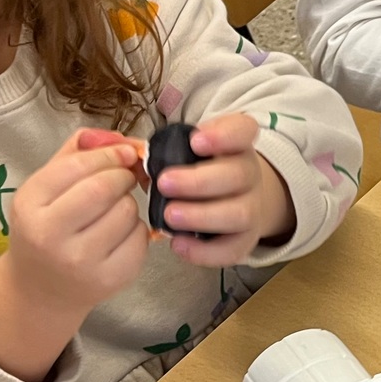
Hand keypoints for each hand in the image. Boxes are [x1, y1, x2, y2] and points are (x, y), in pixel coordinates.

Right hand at [2, 130, 151, 312]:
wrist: (42, 289)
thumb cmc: (47, 228)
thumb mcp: (45, 188)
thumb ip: (77, 154)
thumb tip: (120, 138)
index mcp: (29, 205)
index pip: (77, 167)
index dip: (109, 154)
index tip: (124, 152)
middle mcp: (49, 236)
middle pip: (104, 188)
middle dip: (122, 175)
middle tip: (123, 178)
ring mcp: (81, 261)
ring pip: (126, 211)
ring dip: (128, 203)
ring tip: (112, 211)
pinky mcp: (111, 278)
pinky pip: (140, 237)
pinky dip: (136, 229)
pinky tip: (118, 235)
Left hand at [151, 112, 293, 266]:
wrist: (235, 198)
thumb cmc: (201, 171)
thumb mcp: (188, 150)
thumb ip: (164, 150)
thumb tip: (128, 159)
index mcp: (236, 145)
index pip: (243, 130)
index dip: (223, 135)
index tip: (195, 141)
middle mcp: (250, 174)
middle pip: (239, 174)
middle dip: (200, 181)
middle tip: (164, 183)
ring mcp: (252, 208)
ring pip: (239, 213)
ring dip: (202, 215)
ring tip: (169, 216)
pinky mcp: (245, 240)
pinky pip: (232, 249)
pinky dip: (205, 251)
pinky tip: (178, 244)